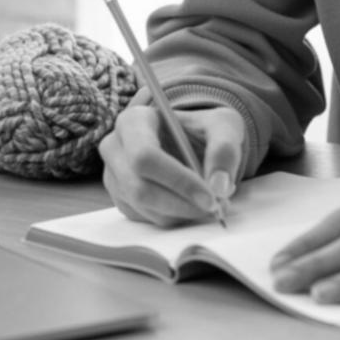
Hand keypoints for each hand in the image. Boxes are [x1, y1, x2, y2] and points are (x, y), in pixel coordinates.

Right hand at [99, 104, 245, 226]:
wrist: (191, 142)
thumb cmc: (203, 130)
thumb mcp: (223, 126)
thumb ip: (224, 150)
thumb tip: (219, 187)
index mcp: (133, 121)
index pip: (145, 156)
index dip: (178, 181)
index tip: (211, 197)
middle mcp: (115, 148)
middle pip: (140, 188)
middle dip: (182, 204)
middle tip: (217, 207)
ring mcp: (114, 176)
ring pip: (145, 207)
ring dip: (183, 213)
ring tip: (212, 203)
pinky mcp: (122, 199)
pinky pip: (147, 219)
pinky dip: (176, 218)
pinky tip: (193, 203)